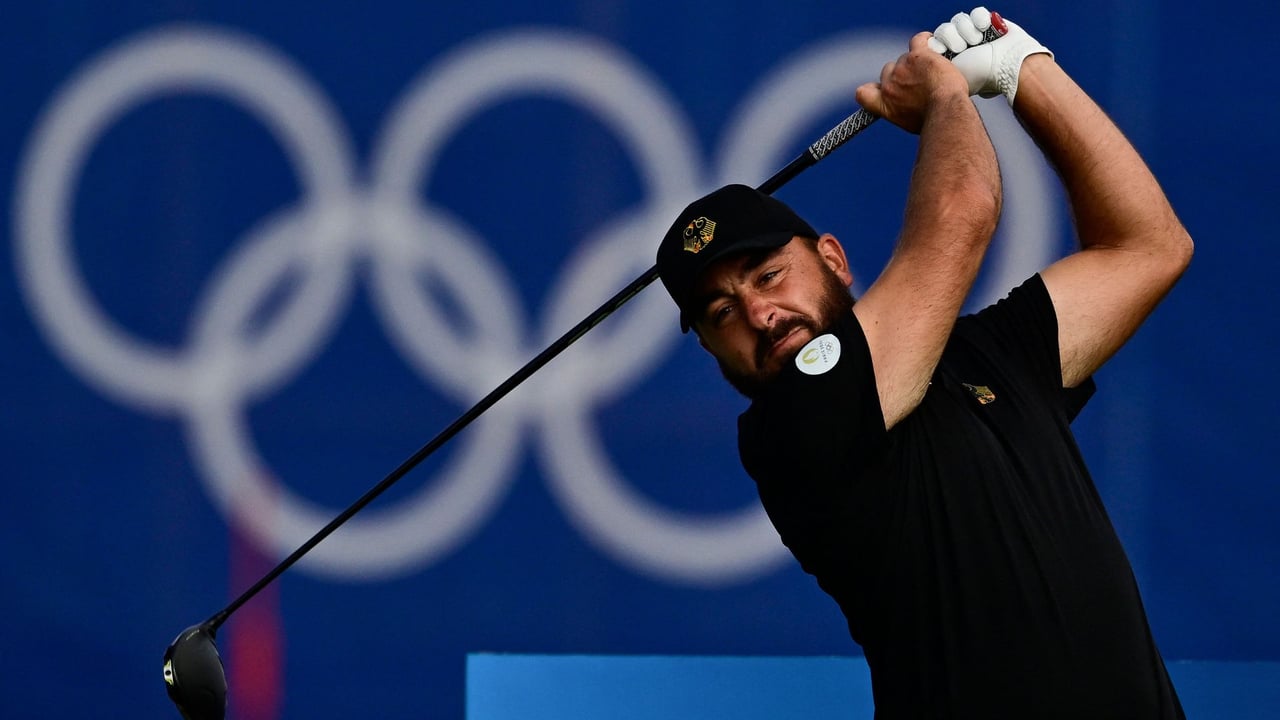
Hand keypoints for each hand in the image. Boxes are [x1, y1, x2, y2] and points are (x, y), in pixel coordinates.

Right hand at [855, 32, 970, 133]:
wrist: (946, 110)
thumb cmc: (935, 120)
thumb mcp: (911, 123)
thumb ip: (903, 111)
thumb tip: (911, 109)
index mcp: (885, 106)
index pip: (863, 93)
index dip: (871, 88)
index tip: (883, 88)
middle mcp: (889, 87)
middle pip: (889, 71)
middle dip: (903, 73)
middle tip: (921, 79)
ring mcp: (901, 69)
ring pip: (906, 58)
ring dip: (917, 61)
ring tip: (934, 68)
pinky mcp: (917, 56)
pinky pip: (917, 41)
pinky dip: (925, 40)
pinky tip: (932, 42)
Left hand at [928, 7, 1051, 103]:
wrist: (1008, 66)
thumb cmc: (981, 74)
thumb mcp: (952, 75)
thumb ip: (936, 69)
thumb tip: (924, 64)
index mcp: (949, 58)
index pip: (933, 42)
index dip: (937, 43)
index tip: (943, 51)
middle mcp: (960, 44)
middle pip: (944, 29)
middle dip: (952, 37)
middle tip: (961, 48)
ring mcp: (974, 33)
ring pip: (959, 20)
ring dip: (966, 30)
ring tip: (977, 41)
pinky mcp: (988, 22)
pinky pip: (976, 13)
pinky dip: (979, 20)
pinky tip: (986, 29)